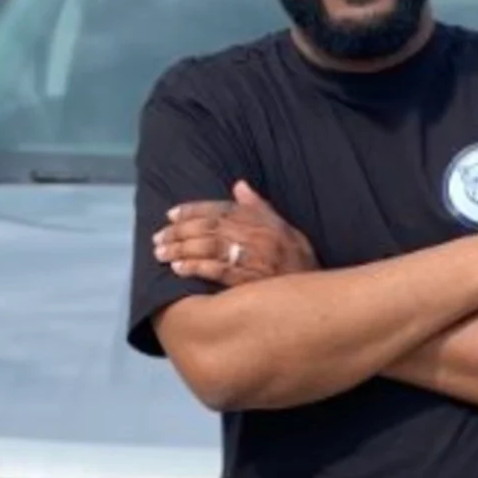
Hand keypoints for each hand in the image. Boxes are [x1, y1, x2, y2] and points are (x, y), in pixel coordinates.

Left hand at [153, 181, 317, 286]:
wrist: (318, 292)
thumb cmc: (298, 260)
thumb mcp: (284, 227)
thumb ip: (259, 207)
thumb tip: (239, 184)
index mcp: (262, 220)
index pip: (220, 208)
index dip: (193, 210)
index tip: (171, 214)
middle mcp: (256, 235)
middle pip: (209, 227)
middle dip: (180, 231)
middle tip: (158, 237)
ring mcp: (253, 258)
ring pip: (209, 247)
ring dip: (182, 249)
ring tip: (161, 253)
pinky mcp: (250, 280)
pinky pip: (219, 270)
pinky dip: (197, 268)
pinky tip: (179, 269)